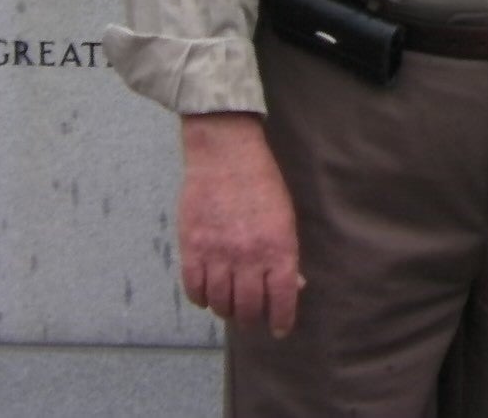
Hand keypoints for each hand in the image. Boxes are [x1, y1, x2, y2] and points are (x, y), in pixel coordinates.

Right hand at [178, 112, 303, 336]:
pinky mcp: (192, 249)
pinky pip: (194, 289)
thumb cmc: (262, 184)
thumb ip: (288, 253)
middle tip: (253, 319)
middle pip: (249, 307)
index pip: (282, 298)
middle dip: (253, 319)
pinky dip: (201, 298)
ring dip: (227, 310)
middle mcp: (248, 256)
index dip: (281, 319)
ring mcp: (218, 254)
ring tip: (231, 306)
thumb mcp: (286, 216)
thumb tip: (295, 285)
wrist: (226, 156)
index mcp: (278, 247)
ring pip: (220, 303)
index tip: (280, 330)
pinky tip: (208, 295)